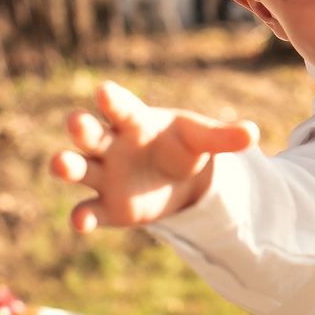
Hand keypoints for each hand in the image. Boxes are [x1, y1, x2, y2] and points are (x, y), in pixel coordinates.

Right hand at [49, 81, 258, 231]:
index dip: (112, 99)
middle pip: (91, 134)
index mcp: (135, 121)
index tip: (104, 91)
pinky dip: (82, 217)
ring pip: (80, 169)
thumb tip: (253, 134)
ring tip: (61, 163)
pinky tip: (80, 223)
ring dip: (68, 166)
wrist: (180, 180)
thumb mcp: (204, 140)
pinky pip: (89, 211)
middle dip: (82, 128)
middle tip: (77, 121)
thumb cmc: (185, 147)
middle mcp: (112, 145)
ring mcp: (105, 176)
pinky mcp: (107, 207)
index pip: (121, 107)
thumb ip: (224, 137)